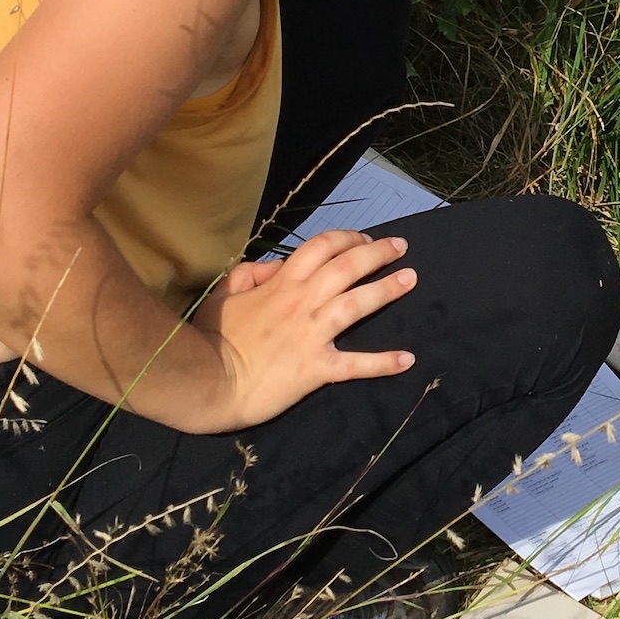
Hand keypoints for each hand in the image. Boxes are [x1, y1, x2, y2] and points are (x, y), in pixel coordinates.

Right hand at [194, 229, 417, 426]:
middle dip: (378, 252)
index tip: (364, 239)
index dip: (346, 238)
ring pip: (357, 303)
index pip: (322, 247)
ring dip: (388, 289)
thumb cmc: (211, 337)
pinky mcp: (316, 367)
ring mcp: (312, 334)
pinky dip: (383, 362)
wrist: (208, 380)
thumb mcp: (223, 294)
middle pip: (348, 266)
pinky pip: (355, 364)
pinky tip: (407, 359)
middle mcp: (303, 302)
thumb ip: (249, 274)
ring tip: (411, 278)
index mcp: (282, 283)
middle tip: (400, 246)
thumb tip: (274, 266)